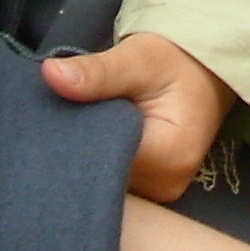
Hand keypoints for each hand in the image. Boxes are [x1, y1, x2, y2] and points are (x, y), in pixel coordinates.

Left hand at [43, 34, 238, 202]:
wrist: (203, 70)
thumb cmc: (174, 61)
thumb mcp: (138, 59)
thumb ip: (97, 72)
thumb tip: (51, 73)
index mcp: (168, 157)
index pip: (103, 163)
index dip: (72, 144)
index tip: (46, 124)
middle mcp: (167, 184)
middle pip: (103, 178)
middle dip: (75, 154)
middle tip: (50, 124)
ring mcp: (160, 192)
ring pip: (106, 182)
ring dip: (85, 160)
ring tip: (67, 132)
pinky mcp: (152, 188)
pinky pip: (115, 181)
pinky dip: (98, 163)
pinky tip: (86, 142)